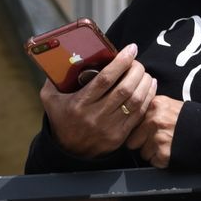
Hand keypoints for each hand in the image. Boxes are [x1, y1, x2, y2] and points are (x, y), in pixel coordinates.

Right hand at [39, 45, 155, 156]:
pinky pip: (139, 114)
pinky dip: (148, 97)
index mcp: (80, 103)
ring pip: (135, 101)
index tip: (130, 49)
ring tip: (145, 72)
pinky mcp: (120, 135)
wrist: (69, 150)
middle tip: (137, 61)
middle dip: (136, 71)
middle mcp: (96, 115)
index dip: (120, 62)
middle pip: (124, 89)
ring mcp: (110, 127)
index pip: (105, 80)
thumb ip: (53, 79)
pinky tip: (150, 86)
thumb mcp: (50, 99)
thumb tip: (61, 58)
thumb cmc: (61, 119)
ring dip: (144, 83)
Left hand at [127, 95, 182, 168]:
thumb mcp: (171, 105)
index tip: (144, 132)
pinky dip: (161, 161)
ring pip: (143, 153)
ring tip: (168, 146)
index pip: (132, 121)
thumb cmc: (193, 120)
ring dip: (153, 153)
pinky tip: (172, 152)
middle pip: (133, 140)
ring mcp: (158, 138)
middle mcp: (154, 120)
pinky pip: (153, 162)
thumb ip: (153, 109)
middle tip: (158, 141)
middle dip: (143, 143)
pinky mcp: (164, 154)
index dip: (138, 129)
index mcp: (155, 105)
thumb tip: (134, 118)